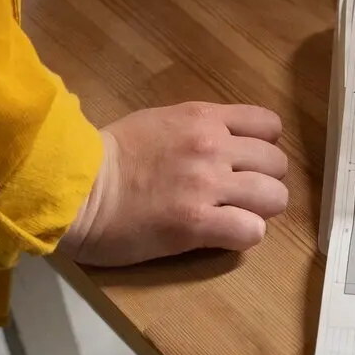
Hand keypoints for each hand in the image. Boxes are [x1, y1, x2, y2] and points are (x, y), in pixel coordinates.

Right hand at [58, 102, 288, 266]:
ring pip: (274, 197)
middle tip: (239, 196)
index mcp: (204, 118)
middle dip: (264, 181)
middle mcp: (214, 147)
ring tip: (234, 217)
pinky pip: (251, 231)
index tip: (246, 164)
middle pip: (277, 164)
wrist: (77, 188)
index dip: (263, 148)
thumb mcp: (161, 122)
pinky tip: (222, 235)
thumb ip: (199, 129)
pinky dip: (243, 235)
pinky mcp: (197, 223)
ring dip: (259, 210)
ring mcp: (207, 185)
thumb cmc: (110, 156)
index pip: (269, 126)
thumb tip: (226, 143)